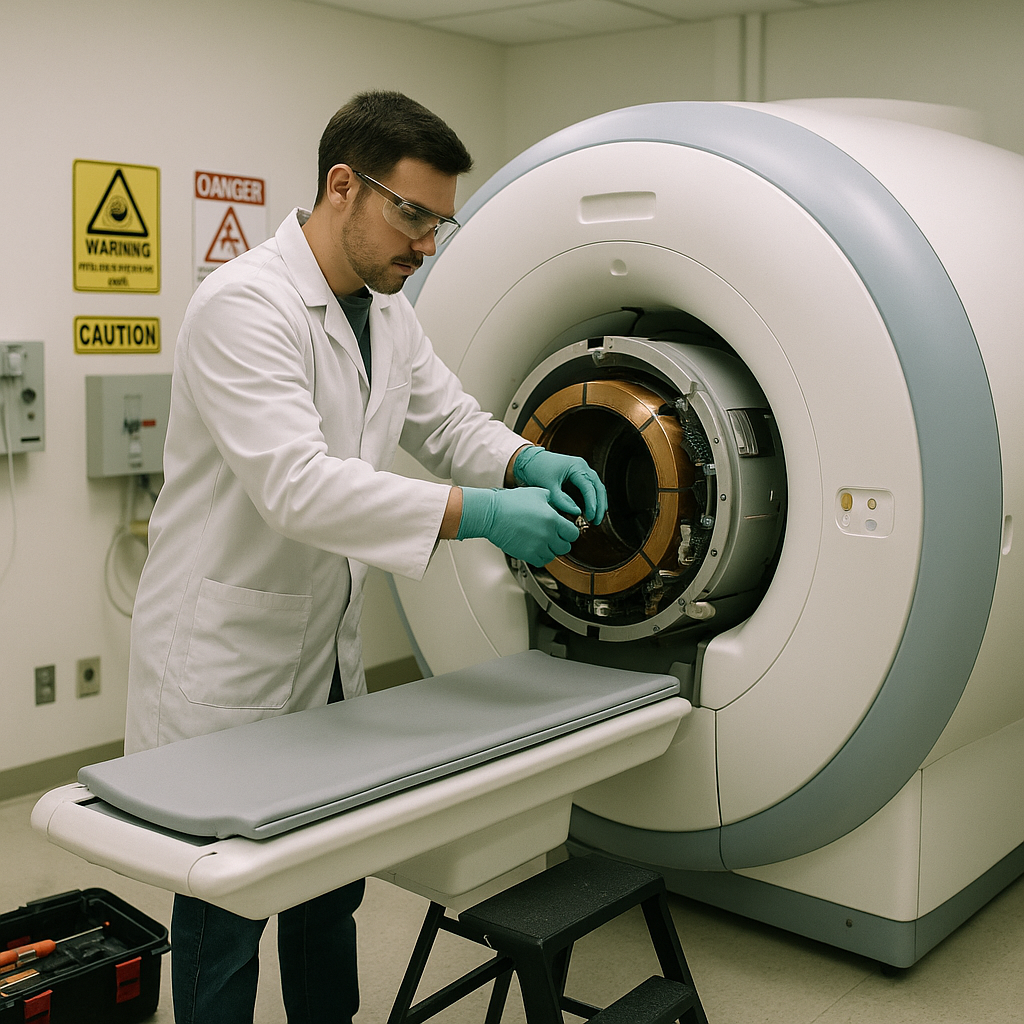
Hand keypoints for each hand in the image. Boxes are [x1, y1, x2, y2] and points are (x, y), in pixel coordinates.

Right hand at [457, 487, 578, 564]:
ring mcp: (538, 546)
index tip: (564, 530)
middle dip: (560, 542)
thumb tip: (560, 505)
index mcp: (552, 519)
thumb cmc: (510, 502)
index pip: (573, 533)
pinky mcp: (527, 555)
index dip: (569, 532)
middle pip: (565, 547)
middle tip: (553, 536)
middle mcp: (548, 534)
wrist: (492, 514)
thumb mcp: (537, 493)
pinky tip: (535, 547)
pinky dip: (540, 556)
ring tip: (542, 541)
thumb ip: (553, 499)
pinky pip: (541, 562)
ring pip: (553, 556)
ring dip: (550, 550)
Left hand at [513, 447, 606, 524]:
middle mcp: (583, 468)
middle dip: (599, 506)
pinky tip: (590, 513)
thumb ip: (561, 500)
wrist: (529, 460)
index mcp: (577, 467)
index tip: (591, 517)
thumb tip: (577, 513)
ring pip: (597, 489)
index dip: (592, 503)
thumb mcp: (548, 486)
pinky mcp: (578, 478)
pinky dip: (592, 501)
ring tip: (595, 520)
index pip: (589, 487)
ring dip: (598, 504)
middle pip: (598, 488)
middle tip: (596, 521)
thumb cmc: (537, 470)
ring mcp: (582, 472)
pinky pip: (589, 490)